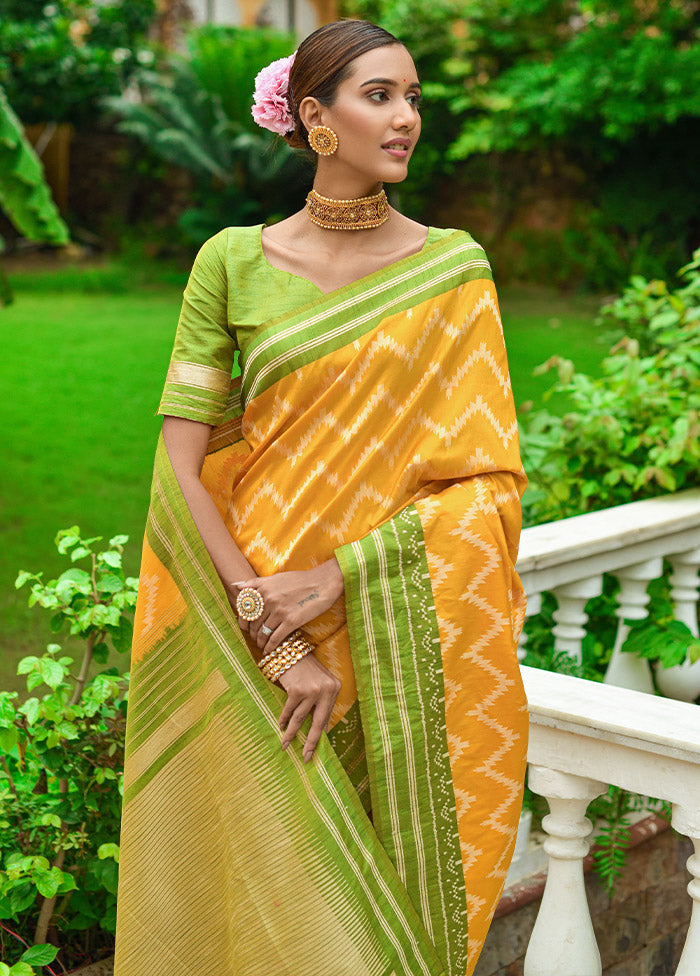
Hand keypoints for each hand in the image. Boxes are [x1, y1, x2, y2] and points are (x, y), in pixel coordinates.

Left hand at [230, 558, 344, 653]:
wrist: (323, 583)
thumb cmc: (300, 579)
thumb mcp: (276, 577)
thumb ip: (255, 583)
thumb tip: (235, 585)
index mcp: (263, 588)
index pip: (244, 609)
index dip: (242, 621)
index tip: (245, 627)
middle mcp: (269, 599)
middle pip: (253, 622)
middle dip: (252, 633)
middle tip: (254, 638)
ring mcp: (279, 611)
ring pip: (263, 632)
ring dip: (260, 641)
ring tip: (261, 645)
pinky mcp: (291, 621)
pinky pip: (275, 638)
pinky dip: (270, 646)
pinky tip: (269, 650)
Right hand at [277, 652, 340, 761]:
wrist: (290, 650)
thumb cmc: (305, 668)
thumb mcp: (318, 682)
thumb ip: (320, 701)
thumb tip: (318, 729)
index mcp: (334, 689)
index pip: (326, 717)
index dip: (319, 734)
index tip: (315, 749)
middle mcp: (325, 690)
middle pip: (317, 722)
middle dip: (311, 742)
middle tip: (306, 757)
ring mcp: (311, 690)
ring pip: (300, 719)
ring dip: (291, 734)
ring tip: (285, 746)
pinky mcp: (297, 690)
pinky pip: (289, 710)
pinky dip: (283, 719)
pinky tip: (280, 726)